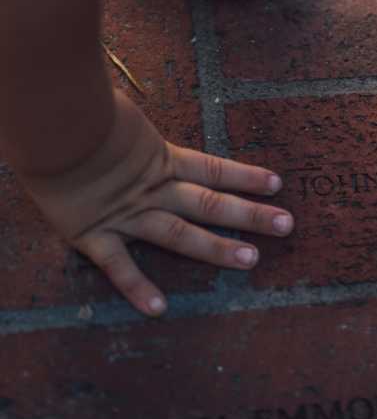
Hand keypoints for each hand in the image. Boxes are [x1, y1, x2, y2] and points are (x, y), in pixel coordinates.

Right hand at [19, 90, 293, 315]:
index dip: (247, 176)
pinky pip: (118, 265)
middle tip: (286, 225)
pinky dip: (136, 287)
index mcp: (160, 158)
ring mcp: (127, 213)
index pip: (214, 168)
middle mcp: (153, 188)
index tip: (278, 184)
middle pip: (211, 202)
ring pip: (179, 234)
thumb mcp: (119, 112)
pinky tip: (158, 309)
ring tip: (251, 260)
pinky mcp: (93, 231)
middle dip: (250, 214)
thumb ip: (136, 126)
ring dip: (216, 248)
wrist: (48, 123)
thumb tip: (134, 120)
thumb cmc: (80, 108)